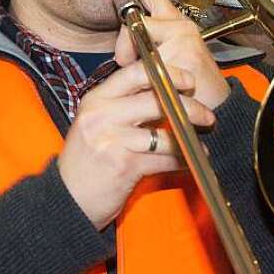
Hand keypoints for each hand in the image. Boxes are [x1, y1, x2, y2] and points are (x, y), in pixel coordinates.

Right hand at [57, 61, 215, 228]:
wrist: (67, 200)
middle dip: (189, 107)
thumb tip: (168, 91)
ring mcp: (111, 139)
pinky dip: (181, 160)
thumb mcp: (98, 124)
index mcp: (96, 99)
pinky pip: (164, 159)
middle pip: (156, 100)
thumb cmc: (87, 161)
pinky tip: (191, 160)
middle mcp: (101, 115)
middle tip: (206, 115)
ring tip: (199, 141)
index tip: (188, 80)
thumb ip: (126, 105)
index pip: (135, 72)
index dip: (167, 73)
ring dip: (188, 137)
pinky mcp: (123, 165)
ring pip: (164, 133)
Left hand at [91, 0, 229, 110]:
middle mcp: (180, 24)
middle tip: (126, 59)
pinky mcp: (185, 52)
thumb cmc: (189, 84)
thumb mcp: (163, 56)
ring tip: (151, 77)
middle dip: (123, 41)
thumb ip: (143, 41)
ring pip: (138, 39)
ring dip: (135, 63)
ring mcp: (183, 36)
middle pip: (135, 17)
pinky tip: (163, 85)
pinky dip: (148, 77)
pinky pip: (149, 61)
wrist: (217, 106)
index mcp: (173, 20)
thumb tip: (121, 41)